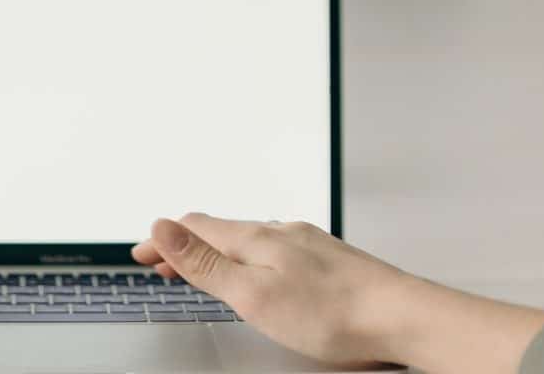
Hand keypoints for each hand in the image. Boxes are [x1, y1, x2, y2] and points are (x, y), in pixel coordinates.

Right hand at [132, 213, 543, 372]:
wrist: (404, 318)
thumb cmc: (332, 313)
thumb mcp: (252, 294)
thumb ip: (205, 262)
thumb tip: (162, 225)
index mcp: (255, 239)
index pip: (194, 228)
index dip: (162, 240)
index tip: (139, 254)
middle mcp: (280, 232)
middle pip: (219, 231)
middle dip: (185, 245)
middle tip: (161, 263)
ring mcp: (306, 243)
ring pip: (247, 239)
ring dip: (215, 251)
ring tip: (201, 267)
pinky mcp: (327, 260)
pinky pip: (272, 249)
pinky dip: (247, 257)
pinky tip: (258, 271)